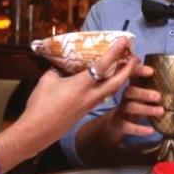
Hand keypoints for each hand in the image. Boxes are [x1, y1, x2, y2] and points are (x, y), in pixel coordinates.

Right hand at [0, 37, 136, 167]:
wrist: (37, 132)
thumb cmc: (40, 105)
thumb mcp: (47, 80)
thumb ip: (59, 71)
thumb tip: (64, 67)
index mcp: (81, 85)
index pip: (102, 66)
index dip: (115, 52)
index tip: (124, 41)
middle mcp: (91, 95)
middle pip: (117, 81)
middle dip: (130, 69)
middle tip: (137, 57)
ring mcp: (91, 104)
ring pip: (113, 90)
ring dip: (122, 78)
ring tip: (128, 68)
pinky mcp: (87, 110)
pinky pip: (104, 96)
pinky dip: (111, 87)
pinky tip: (110, 82)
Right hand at [98, 66, 163, 144]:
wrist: (114, 125)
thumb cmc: (133, 107)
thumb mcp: (141, 97)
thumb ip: (152, 89)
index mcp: (132, 88)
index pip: (132, 75)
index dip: (139, 71)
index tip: (151, 71)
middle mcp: (124, 97)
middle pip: (130, 91)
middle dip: (144, 93)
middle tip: (159, 96)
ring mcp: (120, 111)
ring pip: (130, 107)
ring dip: (146, 109)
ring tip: (161, 111)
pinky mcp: (119, 124)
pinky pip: (127, 126)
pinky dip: (139, 129)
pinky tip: (150, 130)